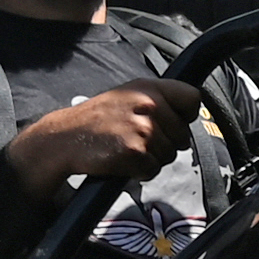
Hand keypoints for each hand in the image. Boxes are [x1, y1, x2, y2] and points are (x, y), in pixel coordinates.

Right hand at [4, 82, 199, 201]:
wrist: (66, 138)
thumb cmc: (98, 119)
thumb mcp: (127, 95)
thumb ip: (157, 99)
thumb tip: (187, 114)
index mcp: (149, 87)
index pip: (192, 98)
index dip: (186, 115)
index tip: (175, 121)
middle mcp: (149, 105)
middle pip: (183, 135)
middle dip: (166, 143)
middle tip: (139, 140)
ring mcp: (143, 129)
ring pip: (169, 155)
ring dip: (152, 158)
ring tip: (128, 148)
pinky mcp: (135, 152)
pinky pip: (153, 169)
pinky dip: (140, 171)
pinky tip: (123, 160)